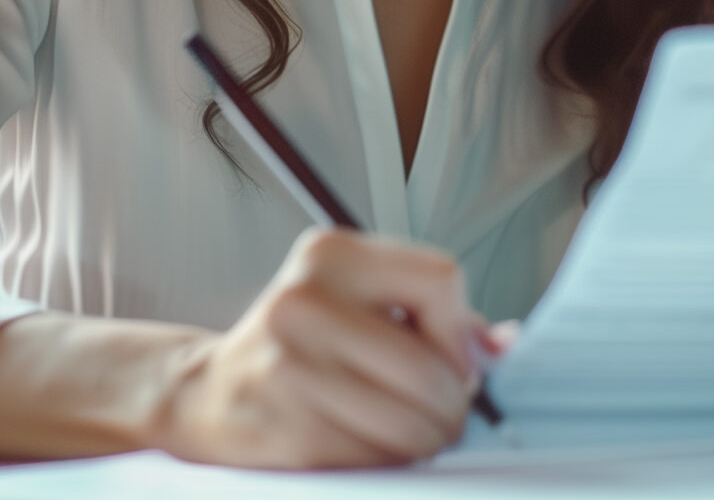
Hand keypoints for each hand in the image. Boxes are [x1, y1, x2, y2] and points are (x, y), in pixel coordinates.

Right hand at [153, 228, 488, 468]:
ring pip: (412, 421)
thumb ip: (436, 315)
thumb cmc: (299, 345)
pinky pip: (379, 457)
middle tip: (444, 411)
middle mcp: (305, 301)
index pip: (441, 279)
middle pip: (432, 365)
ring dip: (429, 438)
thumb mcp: (360, 302)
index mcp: (331, 254)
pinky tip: (370, 442)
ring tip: (412, 430)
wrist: (208, 393)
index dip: (460, 330)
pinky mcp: (287, 427)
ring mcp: (291, 366)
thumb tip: (505, 345)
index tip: (453, 356)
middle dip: (454, 402)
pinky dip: (391, 459)